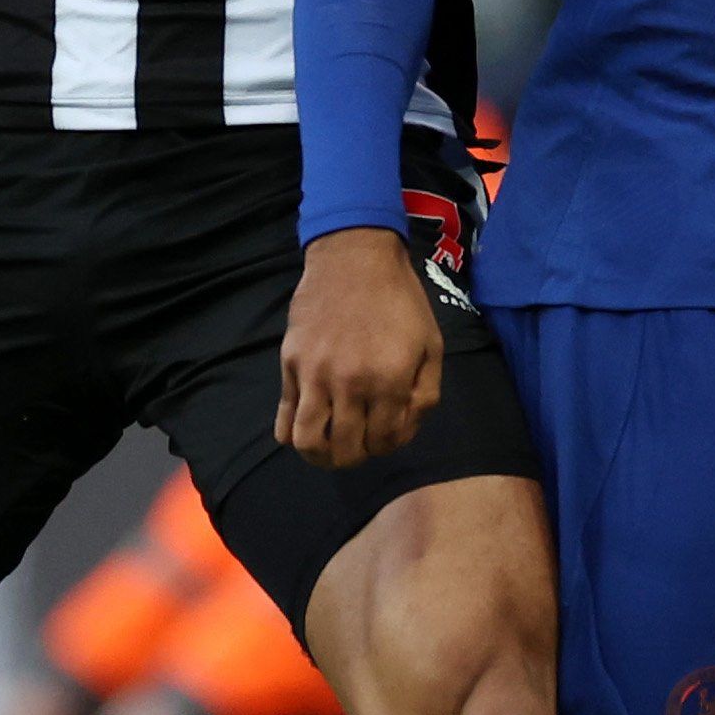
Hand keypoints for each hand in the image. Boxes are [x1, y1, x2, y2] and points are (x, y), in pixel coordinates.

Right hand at [278, 226, 443, 467]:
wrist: (354, 258)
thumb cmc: (399, 300)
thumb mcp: (431, 344)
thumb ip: (425, 392)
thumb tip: (405, 427)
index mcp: (390, 380)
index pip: (385, 441)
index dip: (389, 445)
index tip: (388, 433)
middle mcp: (350, 383)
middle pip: (347, 450)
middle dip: (356, 456)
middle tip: (359, 445)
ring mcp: (315, 375)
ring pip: (308, 441)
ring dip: (320, 456)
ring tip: (328, 450)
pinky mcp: (291, 364)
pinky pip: (284, 416)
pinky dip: (290, 435)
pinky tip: (303, 432)